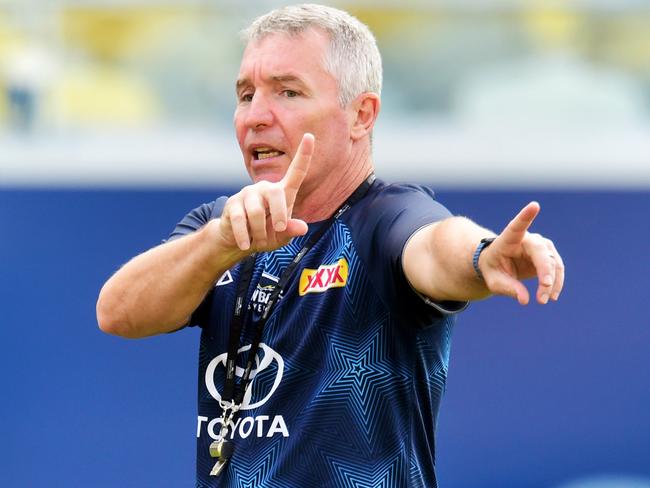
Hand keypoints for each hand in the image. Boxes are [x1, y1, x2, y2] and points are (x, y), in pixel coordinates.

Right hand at [218, 133, 314, 251]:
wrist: (241, 241)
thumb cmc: (267, 234)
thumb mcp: (282, 236)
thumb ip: (290, 231)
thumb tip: (301, 228)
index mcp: (283, 193)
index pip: (296, 172)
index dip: (304, 154)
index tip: (310, 136)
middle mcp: (265, 188)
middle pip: (276, 193)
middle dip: (279, 215)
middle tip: (278, 230)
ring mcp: (247, 194)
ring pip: (256, 212)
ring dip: (260, 232)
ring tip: (259, 240)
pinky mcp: (233, 203)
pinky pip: (240, 220)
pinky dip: (245, 236)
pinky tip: (246, 244)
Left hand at [478, 201, 564, 304]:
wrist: (499, 265)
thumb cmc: (493, 269)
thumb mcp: (494, 281)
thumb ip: (508, 288)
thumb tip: (525, 300)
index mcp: (508, 239)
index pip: (517, 225)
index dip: (526, 216)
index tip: (534, 206)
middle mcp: (527, 238)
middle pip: (541, 251)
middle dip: (545, 271)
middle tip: (544, 290)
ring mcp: (541, 245)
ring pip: (552, 262)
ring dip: (552, 282)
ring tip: (543, 300)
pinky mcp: (548, 254)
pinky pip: (557, 269)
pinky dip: (556, 283)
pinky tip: (553, 296)